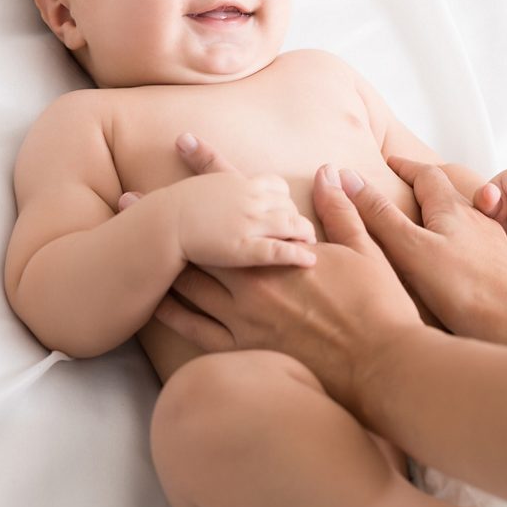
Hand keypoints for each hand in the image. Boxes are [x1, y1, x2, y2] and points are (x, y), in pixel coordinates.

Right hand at [124, 133, 316, 268]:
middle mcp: (251, 200)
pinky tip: (309, 260)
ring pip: (291, 225)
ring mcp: (250, 223)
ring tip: (310, 246)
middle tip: (304, 233)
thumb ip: (204, 167)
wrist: (161, 223)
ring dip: (304, 234)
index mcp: (241, 184)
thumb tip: (185, 138)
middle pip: (288, 206)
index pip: (277, 186)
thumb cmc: (174, 205)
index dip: (283, 199)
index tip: (285, 210)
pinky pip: (280, 250)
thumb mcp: (197, 182)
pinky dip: (298, 254)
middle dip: (296, 218)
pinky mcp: (246, 248)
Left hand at [152, 164, 425, 408]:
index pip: (241, 197)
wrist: (379, 364)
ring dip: (157, 262)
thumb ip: (342, 210)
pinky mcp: (244, 350)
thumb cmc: (378, 307)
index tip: (184, 142)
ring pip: (189, 284)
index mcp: (280, 251)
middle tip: (129, 199)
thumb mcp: (365, 250)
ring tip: (128, 246)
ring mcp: (244, 318)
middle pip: (198, 240)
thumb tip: (330, 170)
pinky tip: (151, 303)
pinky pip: (196, 331)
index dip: (211, 167)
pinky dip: (171, 314)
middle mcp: (253, 281)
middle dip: (166, 216)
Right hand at [341, 156, 506, 340]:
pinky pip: (473, 244)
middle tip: (402, 188)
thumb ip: (379, 215)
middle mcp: (475, 219)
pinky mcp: (499, 268)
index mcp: (451, 209)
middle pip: (447, 194)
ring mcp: (491, 244)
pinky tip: (449, 262)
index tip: (389, 161)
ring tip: (421, 226)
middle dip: (424, 188)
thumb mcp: (410, 248)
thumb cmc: (462, 288)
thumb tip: (346, 177)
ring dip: (441, 216)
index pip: (427, 174)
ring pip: (462, 219)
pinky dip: (455, 242)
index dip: (405, 166)